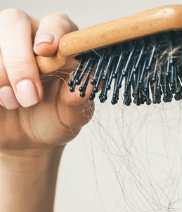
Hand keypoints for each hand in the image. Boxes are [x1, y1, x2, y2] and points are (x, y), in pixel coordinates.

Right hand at [0, 9, 92, 150]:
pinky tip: (1, 100)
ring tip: (14, 104)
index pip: (58, 22)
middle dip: (20, 60)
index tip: (46, 50)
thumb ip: (79, 101)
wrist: (25, 136)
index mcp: (63, 43)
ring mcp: (5, 44)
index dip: (52, 31)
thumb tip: (89, 85)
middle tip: (29, 96)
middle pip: (16, 22)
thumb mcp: (71, 116)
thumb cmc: (54, 118)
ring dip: (4, 75)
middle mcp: (32, 35)